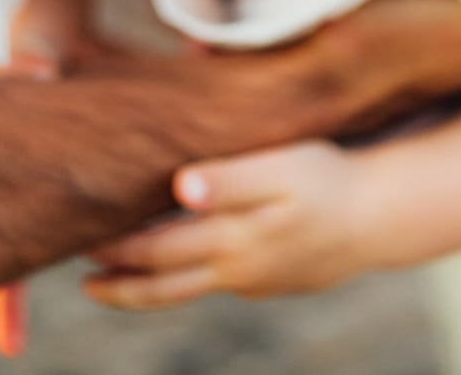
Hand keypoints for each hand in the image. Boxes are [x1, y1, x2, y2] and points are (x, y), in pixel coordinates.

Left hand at [84, 140, 370, 308]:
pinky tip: (181, 259)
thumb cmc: (328, 181)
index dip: (116, 249)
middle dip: (120, 282)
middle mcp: (236, 271)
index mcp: (232, 242)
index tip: (79, 240)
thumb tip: (180, 186)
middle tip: (81, 279)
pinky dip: (185, 276)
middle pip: (165, 285)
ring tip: (113, 284)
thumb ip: (230, 178)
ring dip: (148, 288)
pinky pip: (216, 280)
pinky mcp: (270, 278)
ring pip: (188, 289)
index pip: (157, 252)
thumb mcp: (282, 170)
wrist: (380, 217)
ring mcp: (254, 280)